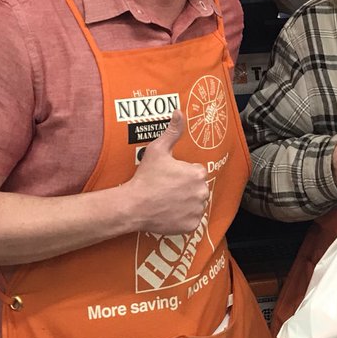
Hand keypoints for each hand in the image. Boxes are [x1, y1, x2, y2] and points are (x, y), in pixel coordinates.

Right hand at [125, 111, 209, 234]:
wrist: (134, 205)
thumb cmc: (146, 178)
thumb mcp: (158, 150)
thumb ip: (172, 131)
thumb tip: (178, 112)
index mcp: (197, 173)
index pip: (196, 172)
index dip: (182, 173)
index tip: (169, 176)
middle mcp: (202, 191)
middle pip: (197, 188)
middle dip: (186, 188)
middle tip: (167, 189)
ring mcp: (197, 210)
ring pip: (195, 203)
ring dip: (186, 202)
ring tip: (168, 200)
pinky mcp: (192, 225)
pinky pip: (191, 219)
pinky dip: (183, 217)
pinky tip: (169, 212)